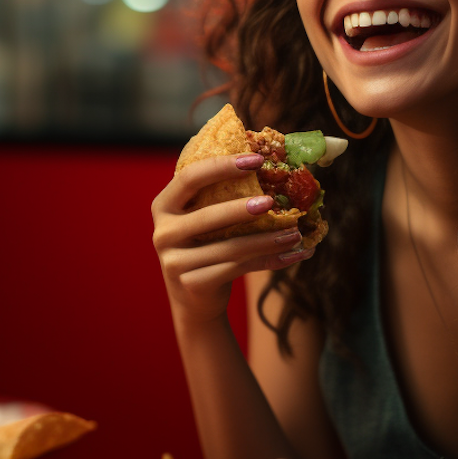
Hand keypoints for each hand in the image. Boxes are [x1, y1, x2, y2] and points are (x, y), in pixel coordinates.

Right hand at [151, 154, 313, 327]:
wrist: (193, 299)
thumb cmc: (205, 247)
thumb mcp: (202, 220)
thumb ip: (219, 196)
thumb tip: (268, 162)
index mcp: (163, 205)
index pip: (190, 177)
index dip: (223, 166)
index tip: (257, 159)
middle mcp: (162, 232)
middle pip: (208, 215)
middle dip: (243, 208)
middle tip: (272, 202)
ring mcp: (174, 262)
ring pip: (229, 247)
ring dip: (267, 240)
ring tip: (295, 234)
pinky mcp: (192, 284)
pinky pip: (237, 269)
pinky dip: (269, 261)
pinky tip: (291, 255)